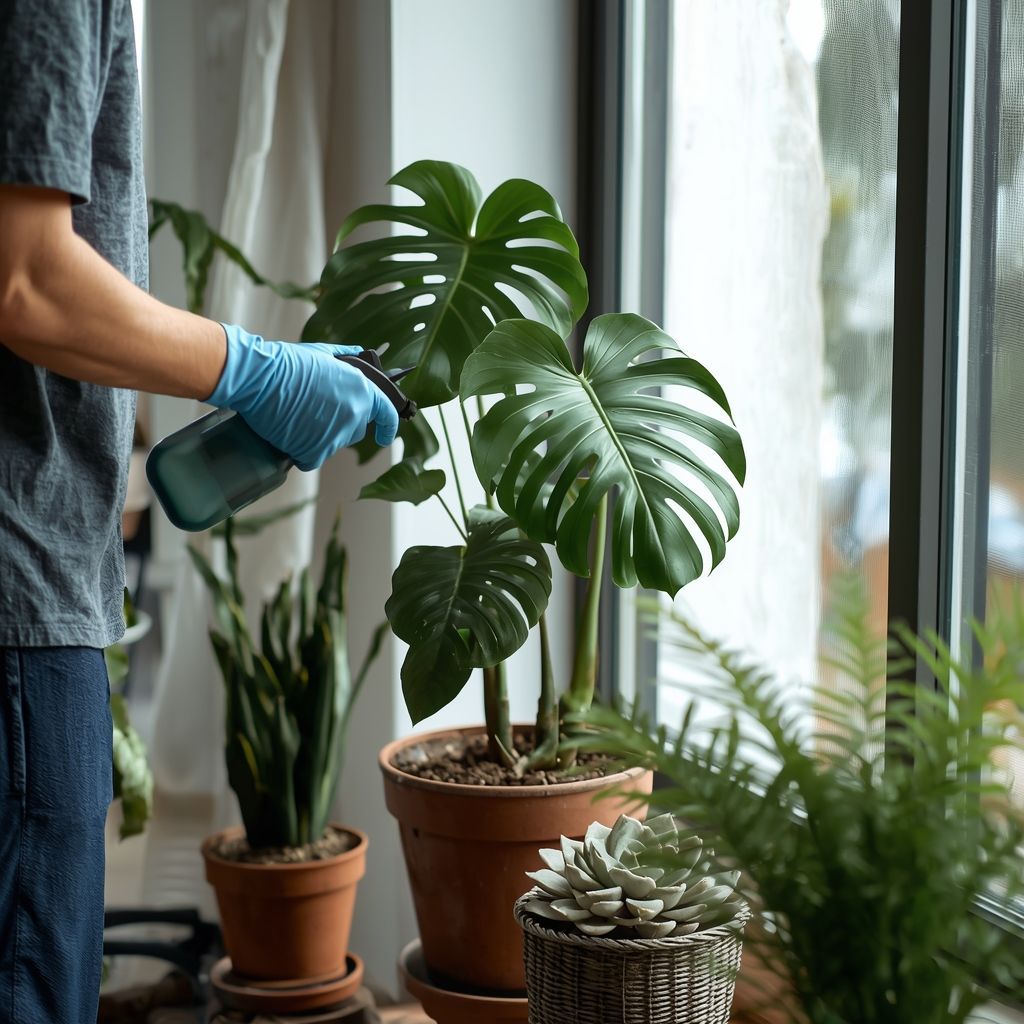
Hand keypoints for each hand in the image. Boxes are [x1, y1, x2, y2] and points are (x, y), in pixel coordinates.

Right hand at [207, 324, 399, 470]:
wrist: (261, 377)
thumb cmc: (288, 363)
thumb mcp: (323, 353)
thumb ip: (346, 357)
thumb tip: (358, 353)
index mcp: (362, 391)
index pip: (387, 415)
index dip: (388, 427)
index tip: (385, 436)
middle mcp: (354, 415)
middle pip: (355, 431)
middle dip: (341, 425)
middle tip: (316, 411)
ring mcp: (336, 436)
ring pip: (332, 445)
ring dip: (319, 437)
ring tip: (297, 416)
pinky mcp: (315, 452)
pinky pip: (312, 458)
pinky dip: (301, 451)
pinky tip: (289, 434)